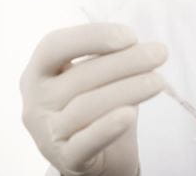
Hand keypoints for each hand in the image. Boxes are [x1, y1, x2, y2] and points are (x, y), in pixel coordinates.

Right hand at [20, 23, 167, 175]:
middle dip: (125, 62)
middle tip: (159, 54)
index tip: (130, 36)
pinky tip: (128, 116)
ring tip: (158, 81)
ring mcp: (46, 132)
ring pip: (86, 106)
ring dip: (127, 90)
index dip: (92, 37)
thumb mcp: (100, 78)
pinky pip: (86, 142)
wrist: (100, 157)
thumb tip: (142, 49)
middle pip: (80, 76)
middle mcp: (35, 101)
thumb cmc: (98, 106)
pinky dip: (107, 128)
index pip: (55, 46)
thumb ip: (109, 59)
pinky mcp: (64, 159)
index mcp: (39, 72)